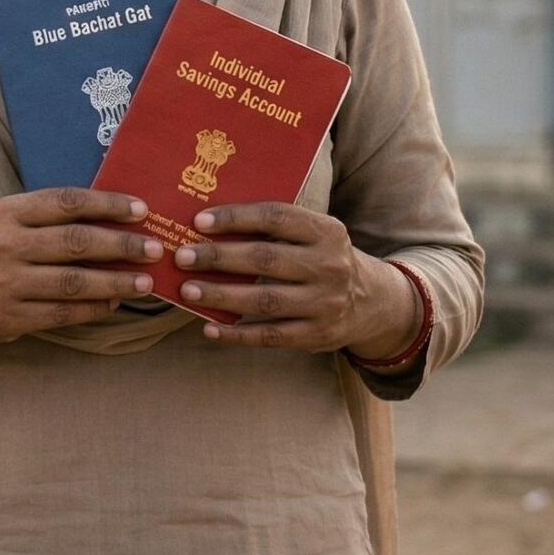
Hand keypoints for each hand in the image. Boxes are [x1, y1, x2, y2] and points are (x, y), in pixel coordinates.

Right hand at [0, 189, 164, 347]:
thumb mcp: (1, 222)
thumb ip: (43, 218)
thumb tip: (108, 217)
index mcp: (4, 213)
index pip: (65, 202)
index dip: (106, 205)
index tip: (140, 210)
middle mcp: (3, 245)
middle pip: (75, 243)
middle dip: (121, 246)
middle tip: (154, 248)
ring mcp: (6, 284)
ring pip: (74, 282)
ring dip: (115, 282)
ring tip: (144, 281)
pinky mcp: (9, 318)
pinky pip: (62, 313)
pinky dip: (94, 309)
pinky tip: (114, 303)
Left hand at [172, 202, 417, 355]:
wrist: (372, 301)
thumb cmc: (323, 258)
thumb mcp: (315, 235)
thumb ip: (276, 228)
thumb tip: (209, 222)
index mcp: (327, 231)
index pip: (276, 218)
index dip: (236, 218)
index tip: (199, 221)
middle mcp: (329, 266)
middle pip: (265, 259)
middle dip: (218, 258)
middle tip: (182, 257)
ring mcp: (325, 303)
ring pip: (264, 301)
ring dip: (221, 296)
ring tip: (188, 291)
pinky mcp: (317, 335)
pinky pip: (270, 336)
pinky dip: (237, 334)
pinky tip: (209, 329)